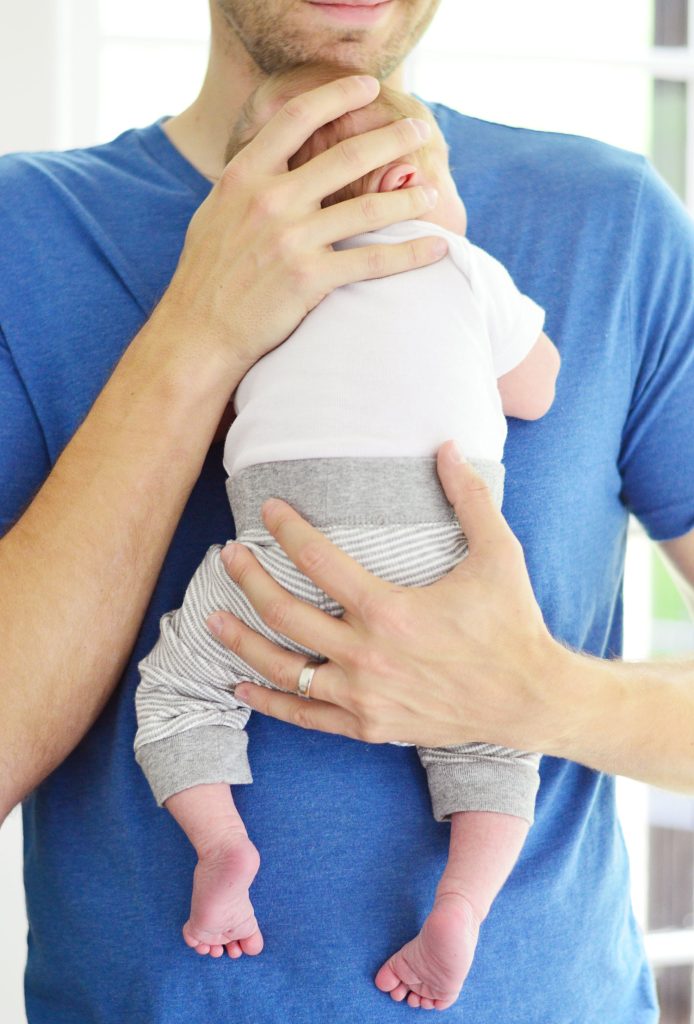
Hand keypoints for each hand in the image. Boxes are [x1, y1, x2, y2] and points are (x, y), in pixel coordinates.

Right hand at [159, 75, 446, 379]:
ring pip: (368, 208)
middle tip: (420, 129)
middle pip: (345, 157)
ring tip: (432, 190)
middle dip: (391, 138)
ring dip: (408, 197)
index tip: (367, 87)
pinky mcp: (311, 278)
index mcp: (245, 175)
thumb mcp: (216, 211)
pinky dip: (411, 253)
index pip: (296, 118)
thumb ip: (249, 181)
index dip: (337, 96)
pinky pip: (373, 261)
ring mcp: (292, 239)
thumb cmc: (208, 274)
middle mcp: (270, 200)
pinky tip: (437, 246)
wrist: (199, 331)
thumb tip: (272, 155)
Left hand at [207, 442, 567, 750]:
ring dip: (242, 641)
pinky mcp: (368, 726)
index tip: (269, 509)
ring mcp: (363, 695)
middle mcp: (366, 655)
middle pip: (285, 614)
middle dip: (249, 579)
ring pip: (283, 669)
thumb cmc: (513, 624)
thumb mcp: (499, 553)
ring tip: (212, 618)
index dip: (288, 529)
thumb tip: (444, 446)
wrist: (529, 700)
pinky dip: (269, 702)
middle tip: (227, 555)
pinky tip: (241, 686)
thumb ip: (469, 497)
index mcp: (390, 610)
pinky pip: (305, 716)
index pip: (319, 561)